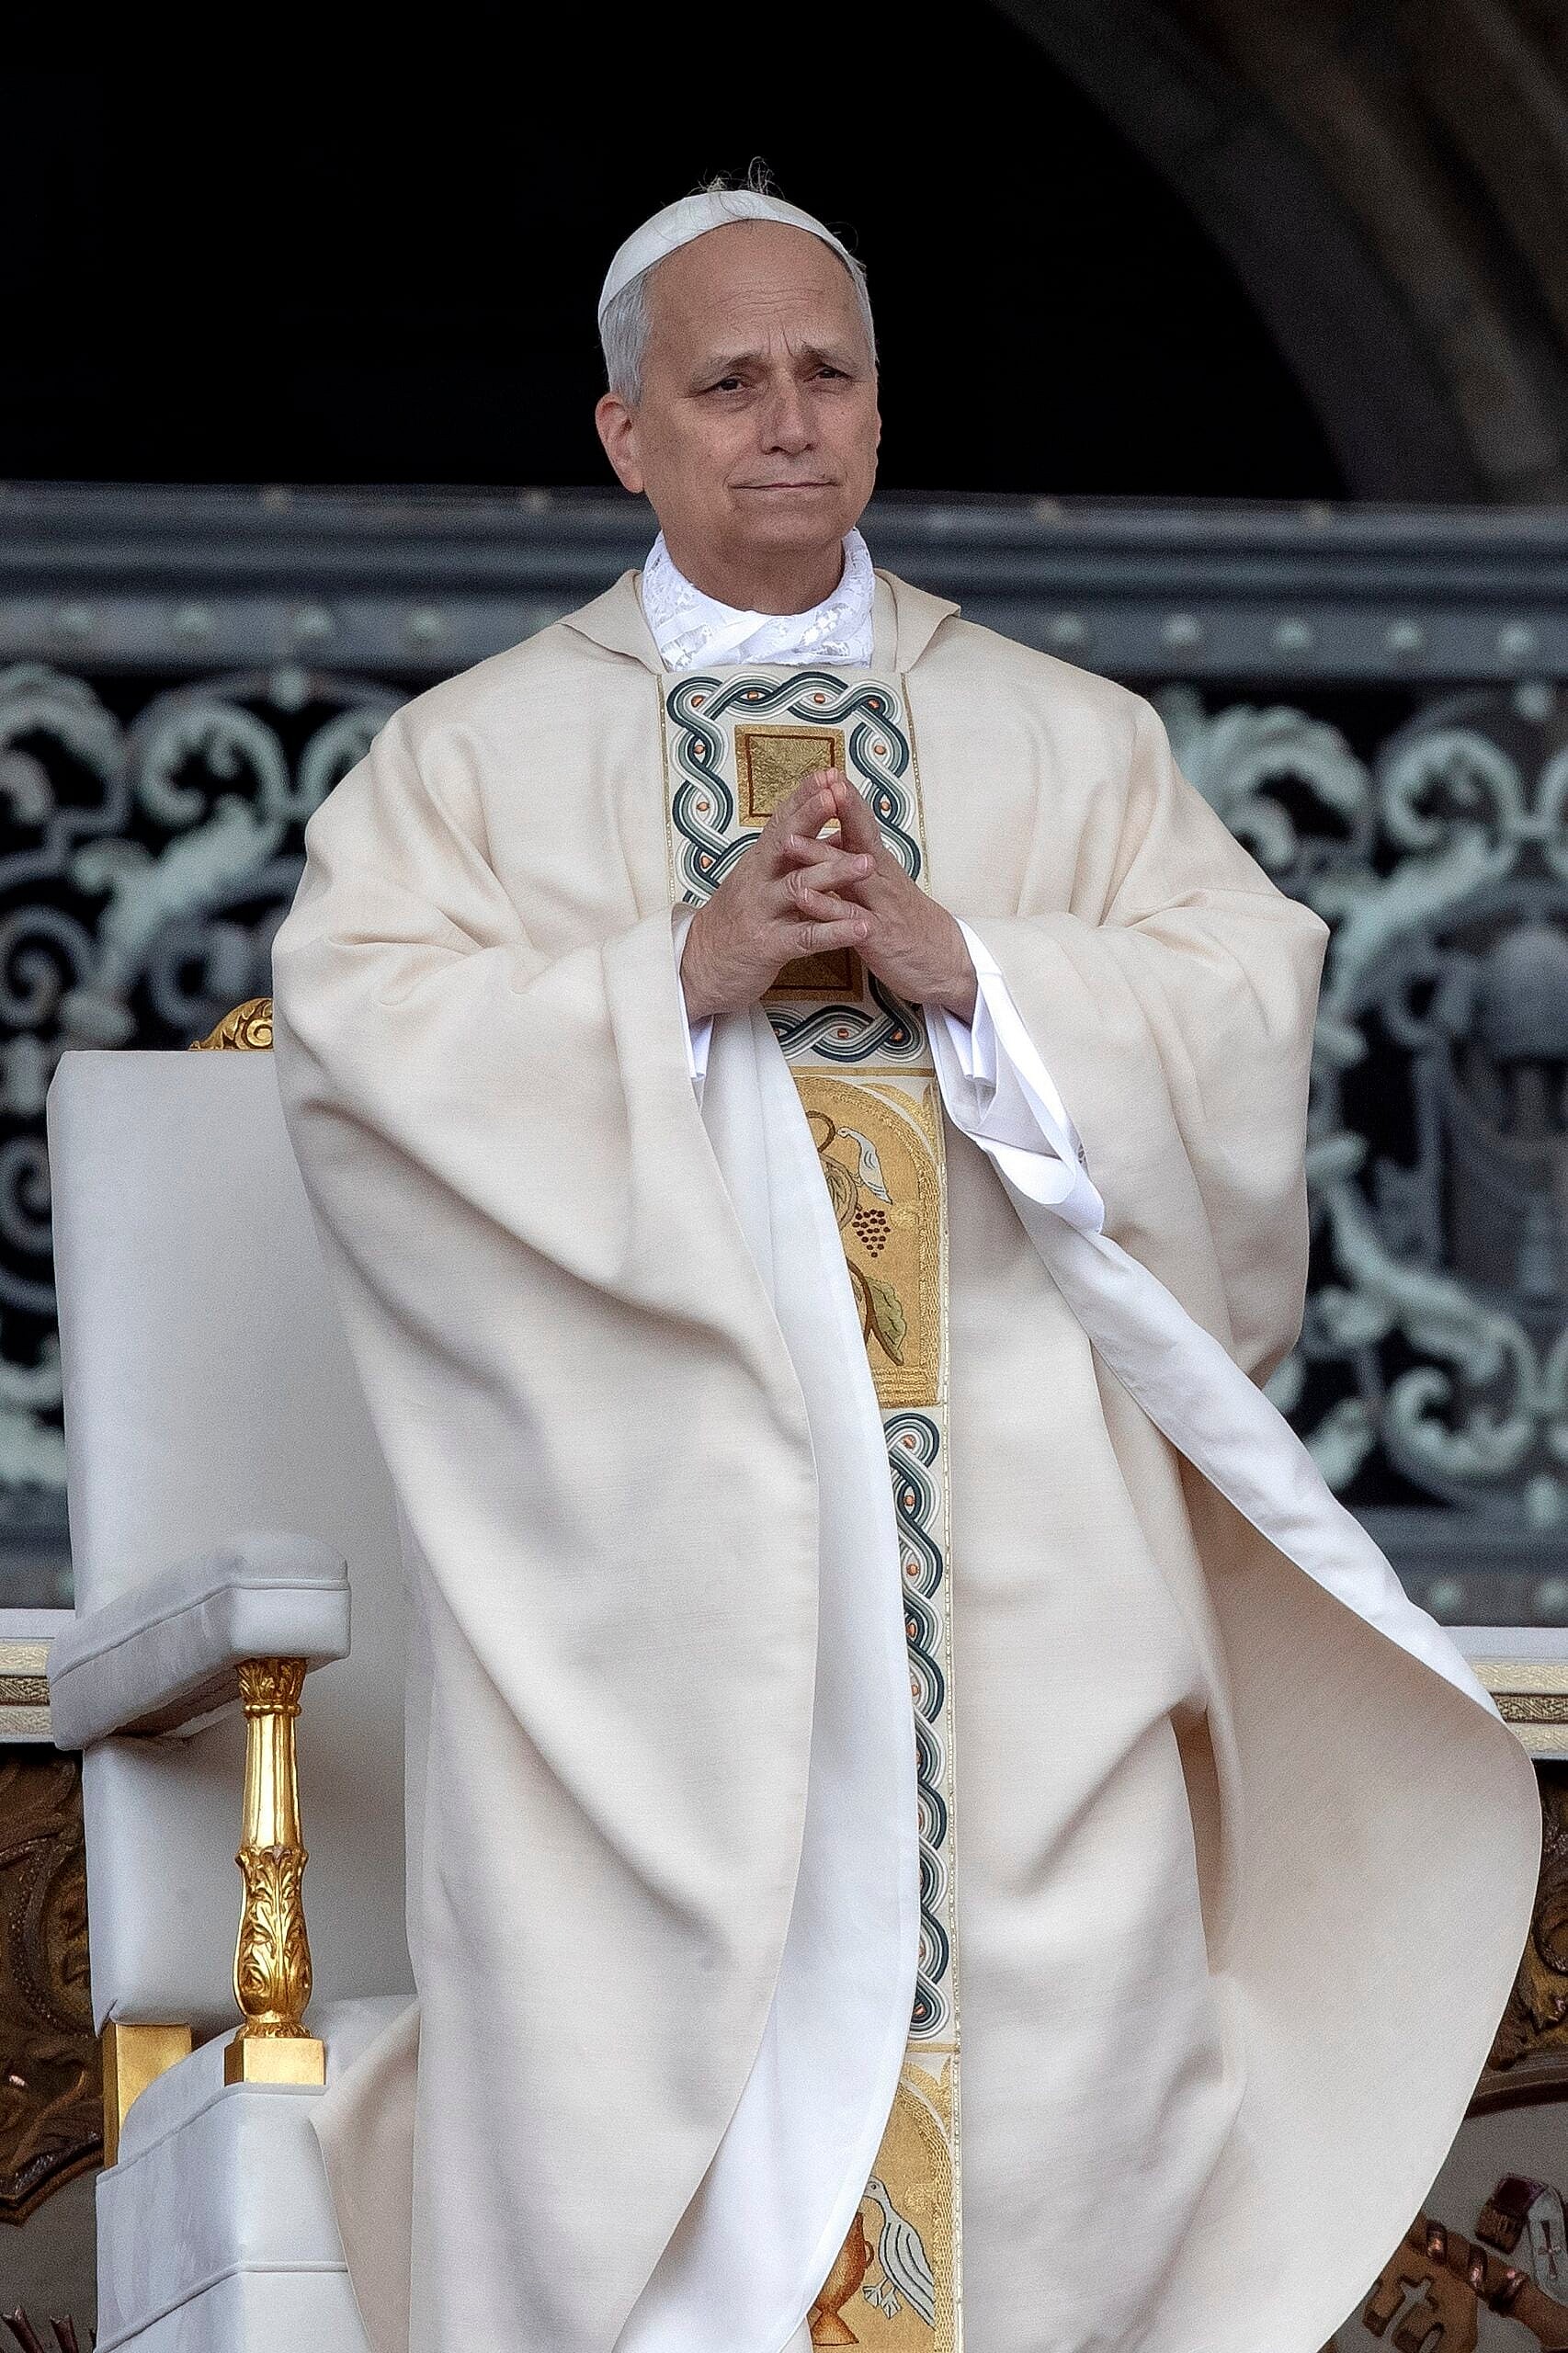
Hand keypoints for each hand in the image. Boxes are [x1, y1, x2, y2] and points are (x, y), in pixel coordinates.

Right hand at [679, 771, 873, 1021]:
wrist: (698, 967)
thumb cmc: (737, 921)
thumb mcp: (760, 883)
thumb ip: (791, 860)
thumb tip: (826, 833)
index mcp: (758, 863)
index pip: (781, 821)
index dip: (803, 797)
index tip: (828, 773)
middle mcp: (756, 881)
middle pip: (785, 842)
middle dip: (812, 817)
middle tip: (838, 795)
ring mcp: (761, 912)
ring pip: (799, 887)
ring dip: (836, 874)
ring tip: (870, 863)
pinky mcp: (768, 946)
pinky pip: (806, 936)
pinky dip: (836, 930)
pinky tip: (862, 926)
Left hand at [781, 772, 976, 1020]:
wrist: (948, 964)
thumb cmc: (911, 925)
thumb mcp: (885, 890)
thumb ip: (858, 867)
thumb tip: (834, 843)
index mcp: (880, 867)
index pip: (862, 826)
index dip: (846, 800)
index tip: (827, 772)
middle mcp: (881, 879)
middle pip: (857, 838)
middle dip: (837, 811)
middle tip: (817, 784)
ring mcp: (881, 906)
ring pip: (848, 875)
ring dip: (819, 855)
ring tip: (790, 839)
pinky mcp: (879, 937)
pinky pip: (848, 918)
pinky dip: (826, 906)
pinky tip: (804, 896)